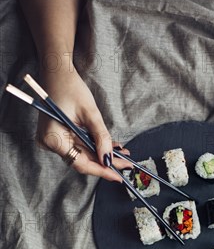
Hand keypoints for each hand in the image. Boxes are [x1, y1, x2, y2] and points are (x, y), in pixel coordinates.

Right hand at [36, 65, 131, 180]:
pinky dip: (95, 146)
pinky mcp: (59, 135)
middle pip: (83, 160)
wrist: (57, 71)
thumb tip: (109, 158)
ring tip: (124, 155)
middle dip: (106, 162)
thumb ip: (101, 137)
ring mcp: (54, 140)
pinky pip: (79, 145)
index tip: (118, 176)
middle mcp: (51, 143)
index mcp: (54, 139)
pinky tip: (112, 147)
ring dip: (103, 154)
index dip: (101, 170)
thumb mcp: (90, 113)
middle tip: (126, 165)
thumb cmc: (71, 87)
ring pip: (83, 153)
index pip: (80, 163)